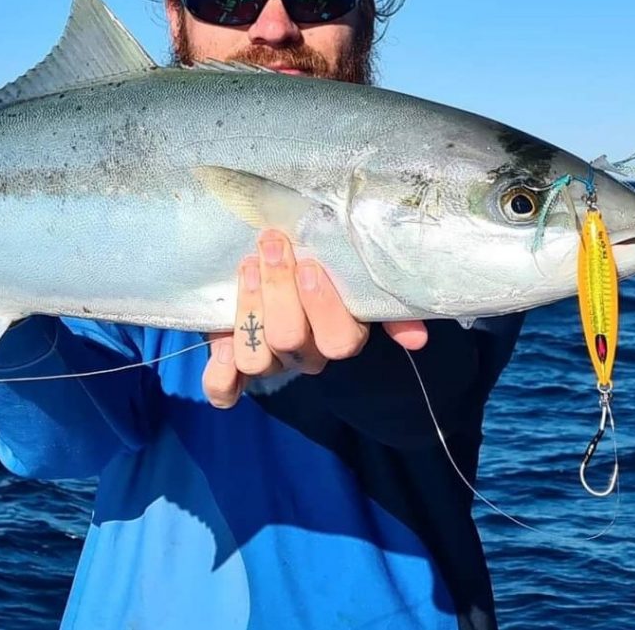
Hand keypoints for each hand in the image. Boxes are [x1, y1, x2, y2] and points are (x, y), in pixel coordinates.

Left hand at [202, 229, 427, 407]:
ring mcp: (268, 361)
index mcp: (338, 335)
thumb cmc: (319, 262)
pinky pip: (223, 388)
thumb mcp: (356, 273)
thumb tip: (416, 341)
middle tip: (271, 246)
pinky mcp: (232, 365)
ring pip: (255, 359)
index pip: (340, 340)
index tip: (309, 264)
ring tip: (247, 267)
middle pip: (290, 339)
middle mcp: (304, 354)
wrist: (273, 260)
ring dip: (248, 310)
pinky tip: (218, 343)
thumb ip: (389, 303)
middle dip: (278, 290)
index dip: (323, 306)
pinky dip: (219, 373)